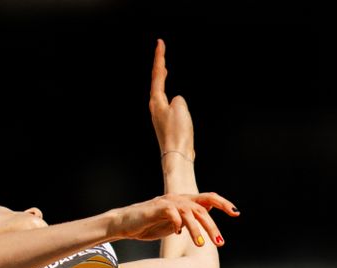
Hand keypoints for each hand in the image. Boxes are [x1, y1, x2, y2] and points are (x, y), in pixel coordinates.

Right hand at [109, 193, 235, 246]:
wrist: (126, 223)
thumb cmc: (150, 225)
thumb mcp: (175, 224)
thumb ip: (190, 220)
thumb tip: (207, 219)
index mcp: (185, 202)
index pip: (209, 199)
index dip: (223, 204)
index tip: (236, 213)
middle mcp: (178, 199)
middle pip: (202, 209)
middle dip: (212, 227)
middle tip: (219, 243)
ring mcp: (168, 202)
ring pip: (189, 212)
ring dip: (197, 229)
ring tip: (201, 244)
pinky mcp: (157, 208)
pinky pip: (172, 214)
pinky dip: (177, 223)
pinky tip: (177, 233)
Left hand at [150, 39, 193, 158]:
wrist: (177, 155)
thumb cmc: (178, 133)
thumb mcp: (181, 108)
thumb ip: (178, 99)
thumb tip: (177, 102)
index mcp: (156, 100)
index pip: (157, 74)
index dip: (159, 57)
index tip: (160, 44)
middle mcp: (155, 107)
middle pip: (156, 81)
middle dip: (159, 66)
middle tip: (160, 51)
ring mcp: (161, 116)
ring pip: (161, 91)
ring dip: (161, 79)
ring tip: (163, 69)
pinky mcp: (168, 123)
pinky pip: (168, 102)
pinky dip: (168, 92)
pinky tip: (172, 96)